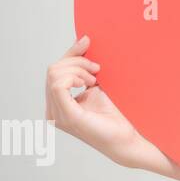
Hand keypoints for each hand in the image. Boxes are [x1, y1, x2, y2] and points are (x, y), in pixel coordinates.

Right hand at [45, 34, 155, 169]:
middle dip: (76, 61)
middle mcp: (52, 111)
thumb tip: (83, 40)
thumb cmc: (114, 116)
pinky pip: (58, 86)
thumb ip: (86, 69)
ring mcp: (57, 116)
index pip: (55, 72)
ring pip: (55, 74)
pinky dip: (74, 77)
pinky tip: (88, 83)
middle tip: (97, 69)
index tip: (87, 41)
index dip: (70, 53)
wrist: (126, 140)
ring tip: (95, 79)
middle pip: (53, 70)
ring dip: (79, 69)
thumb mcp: (97, 86)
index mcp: (57, 104)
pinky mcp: (68, 117)